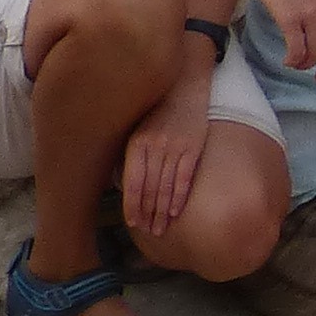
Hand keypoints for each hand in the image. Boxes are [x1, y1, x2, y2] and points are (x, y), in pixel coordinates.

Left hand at [118, 53, 211, 236]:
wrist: (185, 84)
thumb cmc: (157, 109)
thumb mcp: (137, 128)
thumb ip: (131, 154)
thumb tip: (122, 185)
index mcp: (136, 143)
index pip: (132, 182)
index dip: (132, 206)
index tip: (133, 223)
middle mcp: (155, 146)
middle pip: (150, 188)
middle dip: (148, 213)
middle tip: (149, 231)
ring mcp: (175, 147)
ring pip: (167, 187)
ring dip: (163, 211)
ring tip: (162, 228)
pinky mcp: (194, 147)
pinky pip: (185, 177)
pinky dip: (180, 197)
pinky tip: (177, 211)